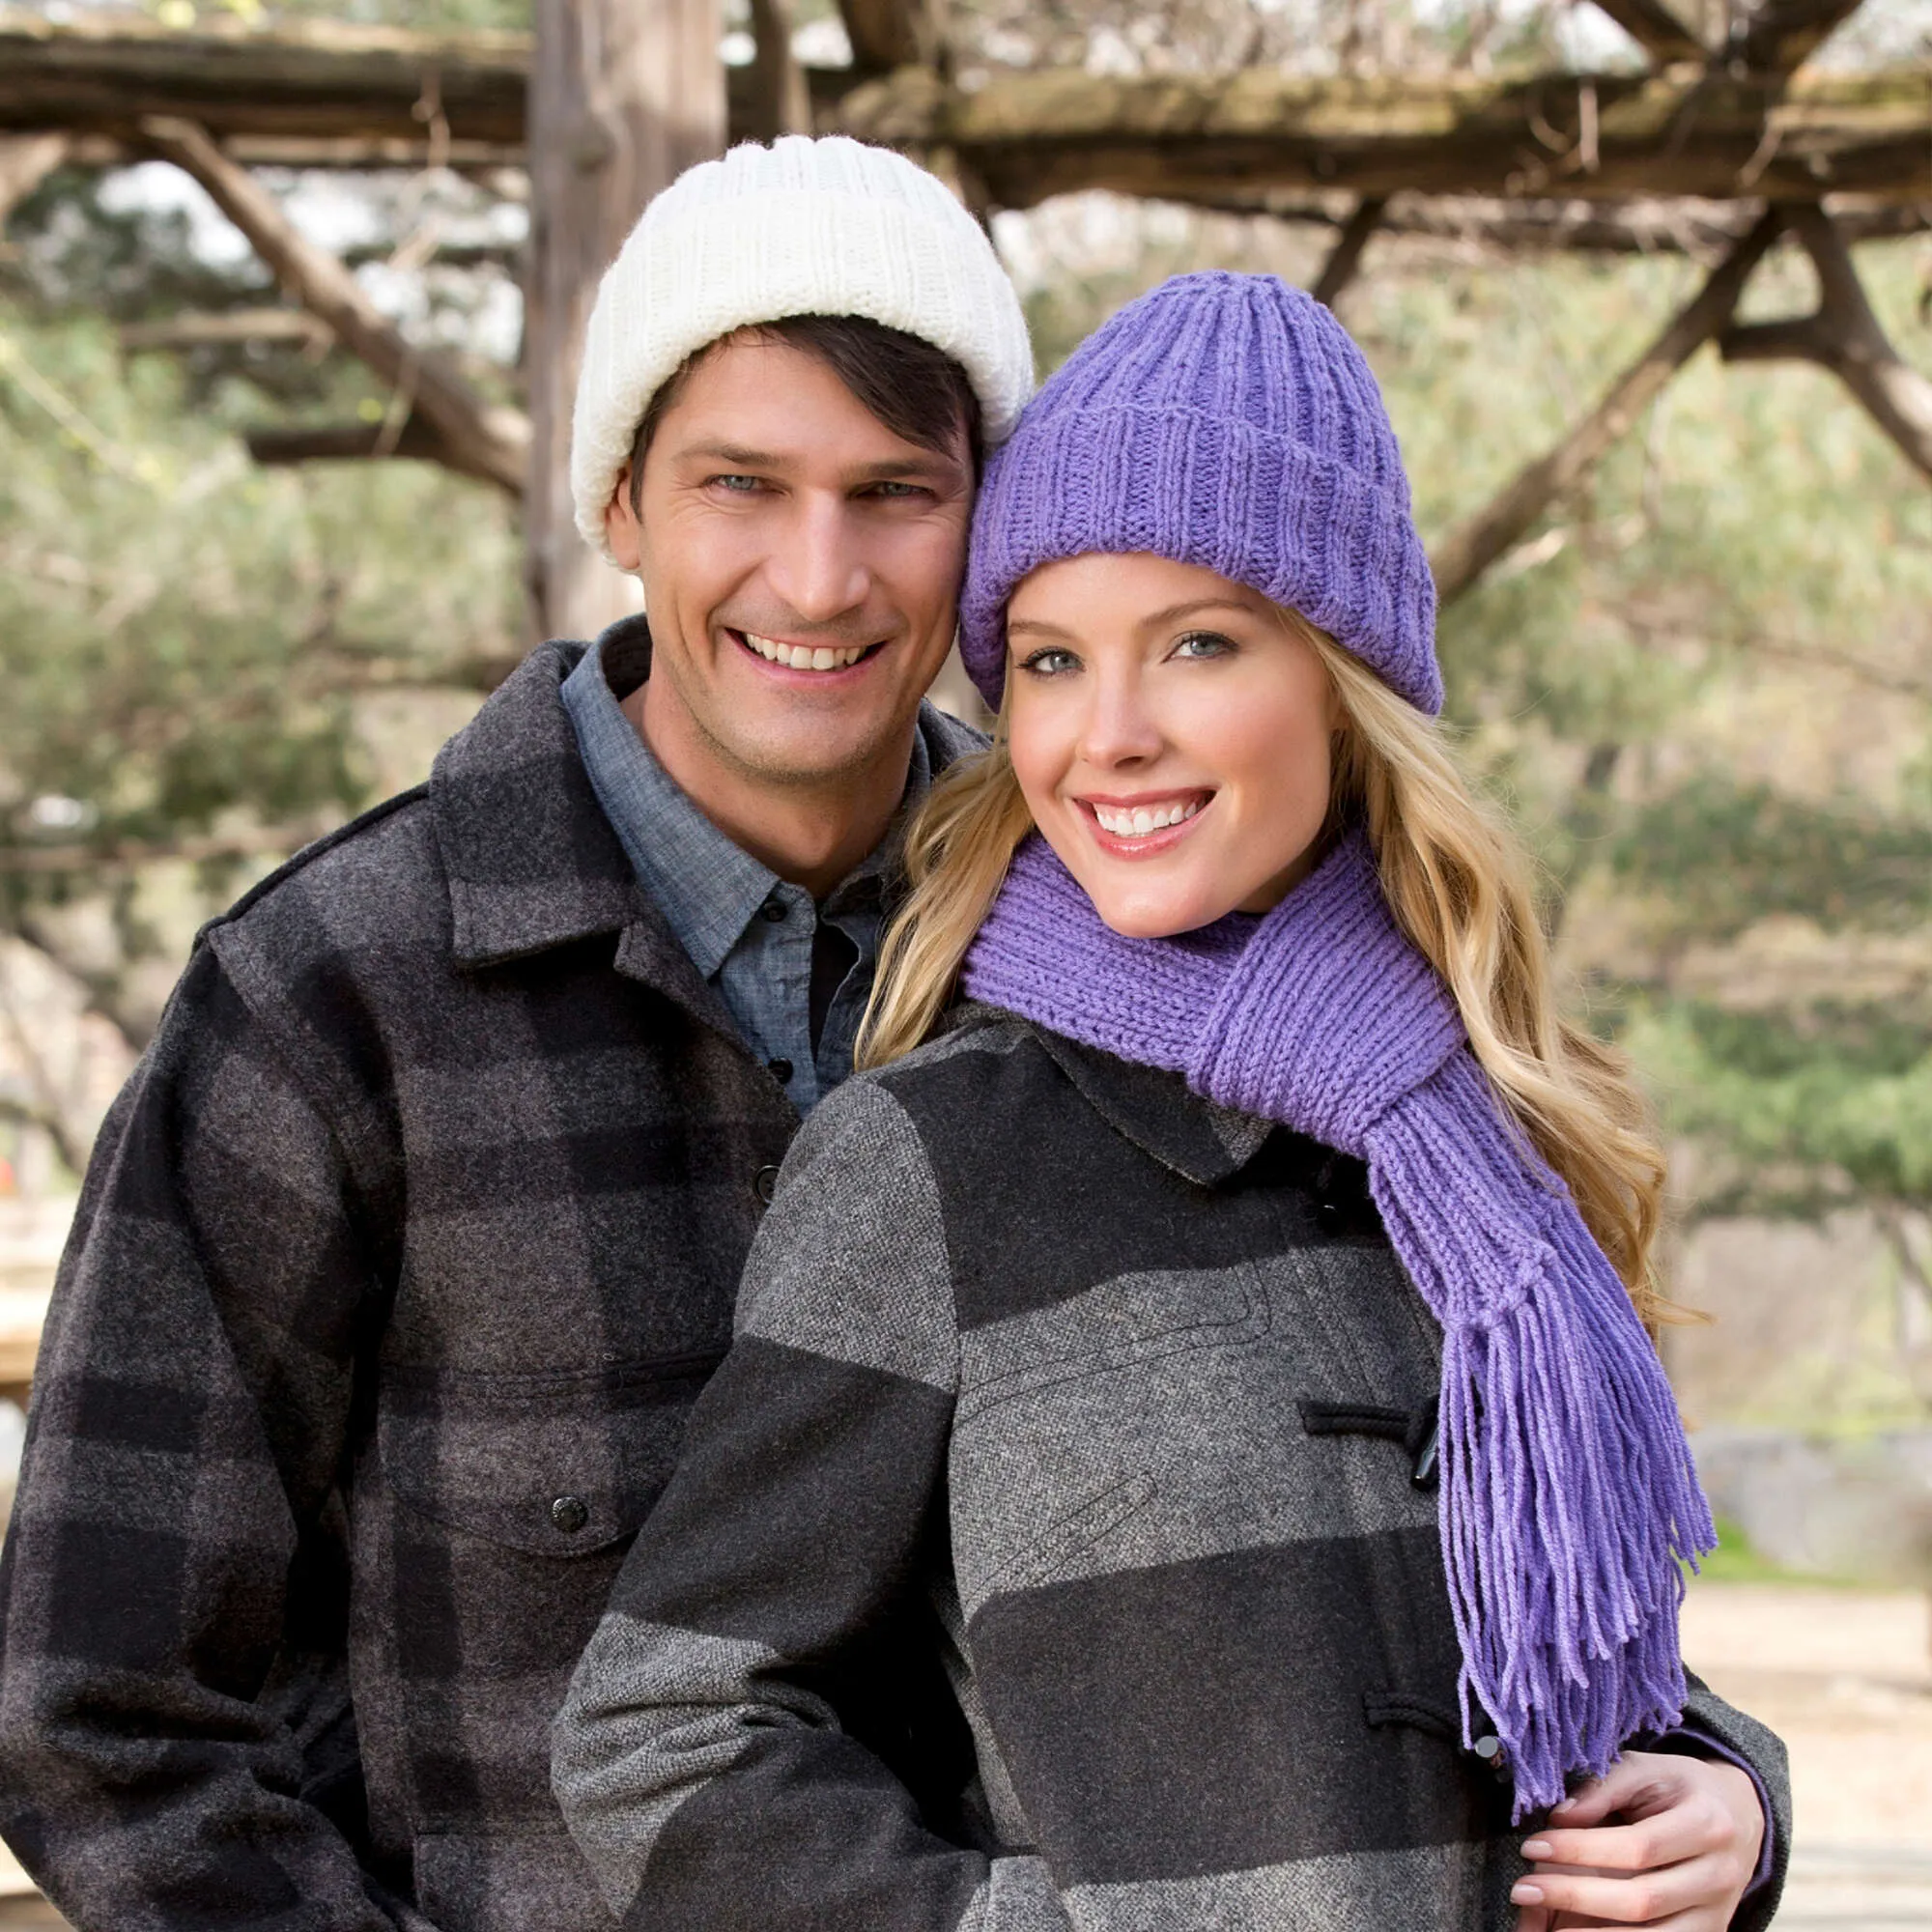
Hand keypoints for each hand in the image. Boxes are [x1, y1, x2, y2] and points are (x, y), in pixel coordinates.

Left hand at [1510, 1749, 1764, 1929]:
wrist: (1740, 1814)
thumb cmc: (1681, 1787)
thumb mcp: (1646, 1768)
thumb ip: (1603, 1787)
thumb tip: (1559, 1816)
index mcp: (1707, 1824)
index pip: (1638, 1847)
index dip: (1581, 1849)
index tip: (1533, 1847)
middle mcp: (1719, 1876)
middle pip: (1643, 1900)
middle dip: (1576, 1896)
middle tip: (1523, 1889)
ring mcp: (1718, 1913)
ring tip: (1541, 1922)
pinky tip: (1573, 1930)